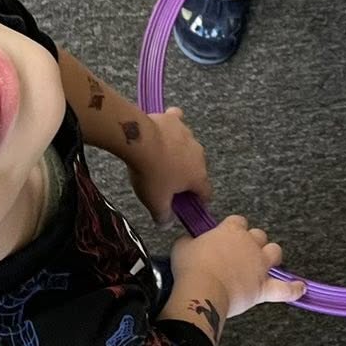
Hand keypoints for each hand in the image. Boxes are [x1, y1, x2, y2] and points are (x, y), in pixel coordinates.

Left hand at [125, 106, 212, 224]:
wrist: (139, 141)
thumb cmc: (151, 174)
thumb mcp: (155, 202)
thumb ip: (163, 216)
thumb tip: (166, 224)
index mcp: (198, 176)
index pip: (206, 193)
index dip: (199, 201)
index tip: (189, 205)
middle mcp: (199, 155)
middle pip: (196, 169)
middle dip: (185, 177)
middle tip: (167, 183)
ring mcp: (188, 135)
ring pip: (187, 147)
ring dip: (178, 153)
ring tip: (160, 159)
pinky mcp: (175, 120)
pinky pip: (177, 122)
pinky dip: (172, 127)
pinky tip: (164, 129)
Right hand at [172, 214, 306, 318]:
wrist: (202, 290)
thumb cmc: (191, 267)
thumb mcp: (182, 247)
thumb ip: (189, 242)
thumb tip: (189, 243)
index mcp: (230, 230)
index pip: (238, 221)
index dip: (234, 228)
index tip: (227, 235)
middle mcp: (249, 244)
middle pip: (258, 235)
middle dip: (253, 241)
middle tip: (241, 252)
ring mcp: (259, 265)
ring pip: (274, 252)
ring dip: (271, 255)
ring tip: (265, 262)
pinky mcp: (263, 287)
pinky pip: (284, 289)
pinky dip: (293, 289)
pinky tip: (300, 288)